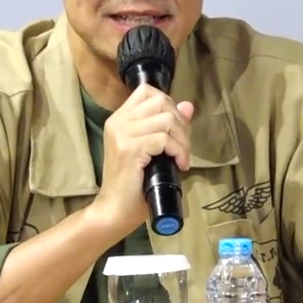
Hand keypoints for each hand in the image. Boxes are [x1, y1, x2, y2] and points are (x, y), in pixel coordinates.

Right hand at [93, 84, 193, 233]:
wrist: (114, 210)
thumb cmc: (132, 184)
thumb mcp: (151, 150)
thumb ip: (165, 126)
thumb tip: (188, 106)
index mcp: (119, 119)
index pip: (147, 91)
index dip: (168, 104)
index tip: (174, 129)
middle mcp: (118, 121)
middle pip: (160, 101)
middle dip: (180, 122)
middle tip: (182, 146)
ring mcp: (122, 134)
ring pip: (166, 119)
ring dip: (182, 139)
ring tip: (182, 157)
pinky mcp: (130, 149)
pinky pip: (164, 139)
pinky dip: (178, 151)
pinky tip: (179, 165)